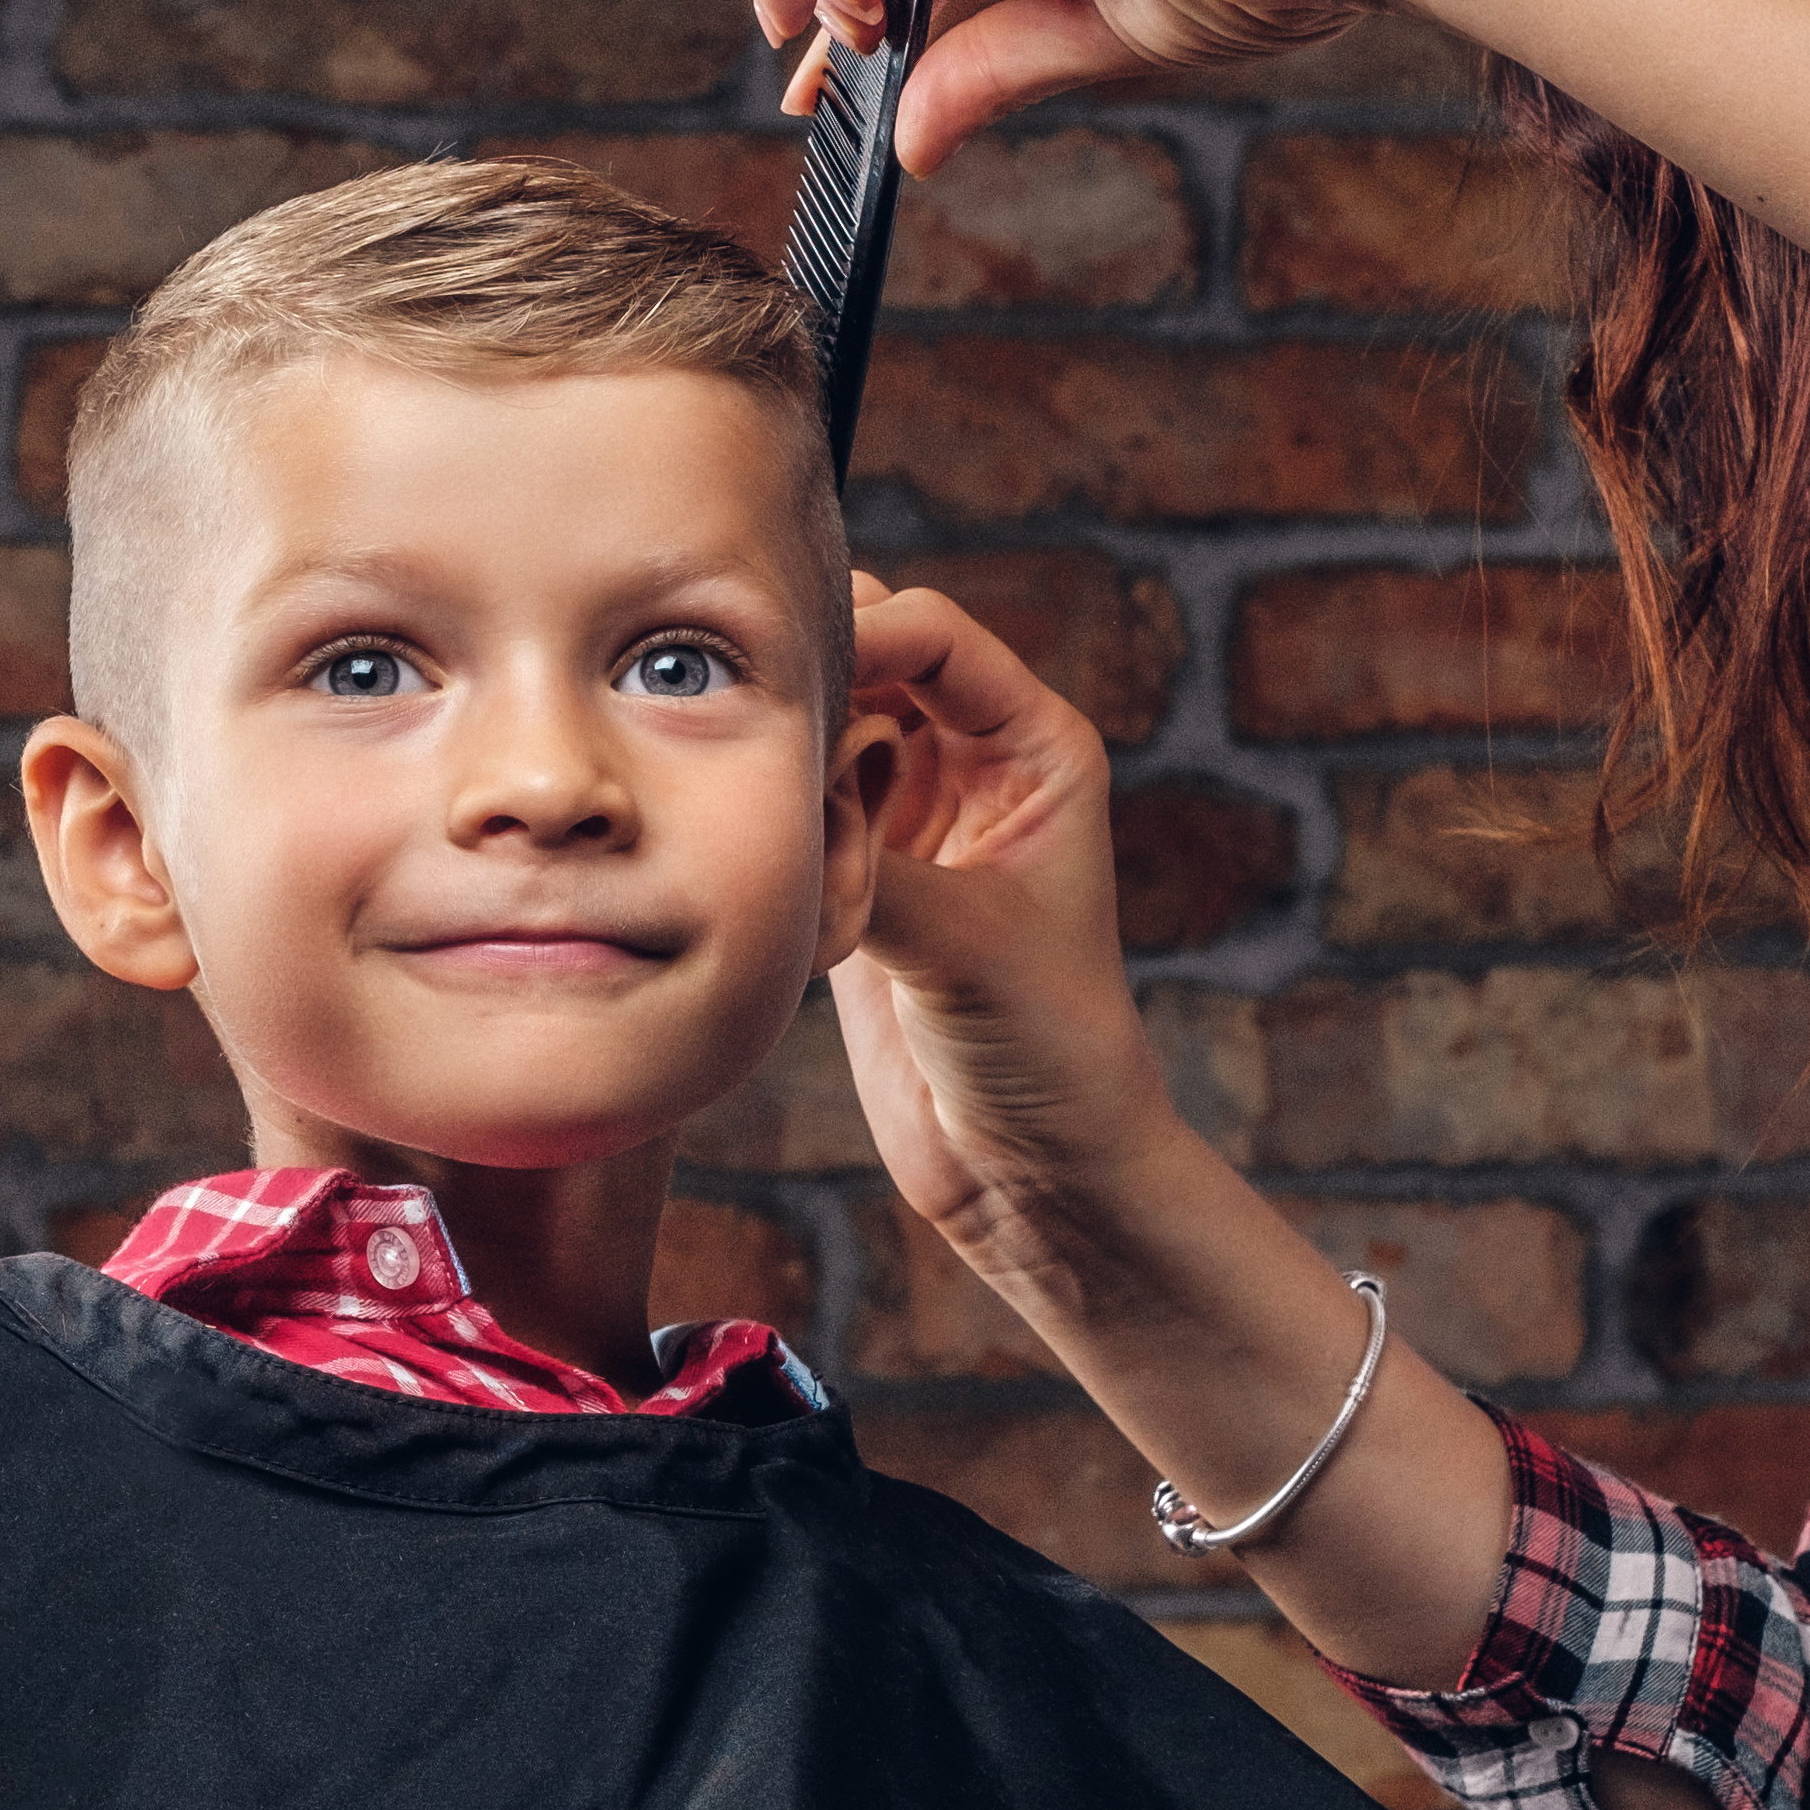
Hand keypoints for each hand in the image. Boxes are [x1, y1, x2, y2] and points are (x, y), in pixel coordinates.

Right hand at [829, 572, 1186, 1246]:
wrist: (1036, 1175)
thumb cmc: (1052, 1053)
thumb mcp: (967, 943)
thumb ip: (871, 855)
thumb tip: (777, 798)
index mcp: (1035, 746)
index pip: (931, 635)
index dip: (855, 637)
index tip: (783, 688)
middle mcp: (971, 767)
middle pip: (861, 664)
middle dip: (805, 696)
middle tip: (757, 756)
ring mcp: (908, 823)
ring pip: (814, 739)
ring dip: (784, 780)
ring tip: (786, 850)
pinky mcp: (856, 883)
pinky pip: (789, 819)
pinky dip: (768, 842)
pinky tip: (774, 894)